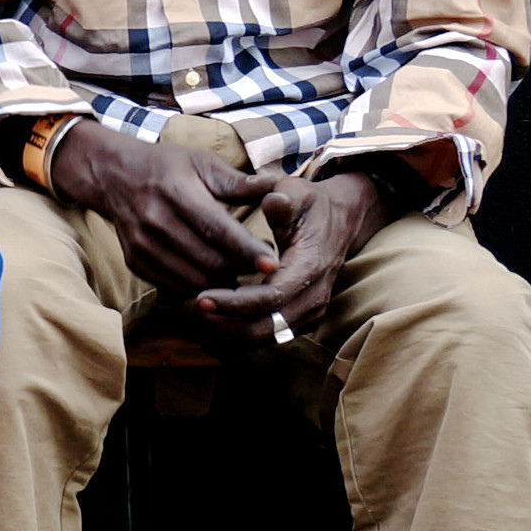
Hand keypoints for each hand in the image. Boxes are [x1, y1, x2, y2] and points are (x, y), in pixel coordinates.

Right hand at [48, 122, 278, 292]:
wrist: (114, 176)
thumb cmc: (168, 167)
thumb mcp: (202, 163)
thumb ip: (239, 182)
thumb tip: (279, 188)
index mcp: (175, 192)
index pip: (217, 229)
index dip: (247, 250)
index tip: (274, 263)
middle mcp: (154, 222)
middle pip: (208, 261)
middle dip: (241, 269)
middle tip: (263, 267)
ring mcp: (142, 246)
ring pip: (194, 280)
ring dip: (223, 282)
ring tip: (241, 272)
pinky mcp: (135, 262)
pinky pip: (175, 287)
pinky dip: (200, 287)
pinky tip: (213, 276)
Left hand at [194, 171, 384, 339]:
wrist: (339, 221)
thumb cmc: (310, 205)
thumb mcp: (298, 193)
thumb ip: (284, 199)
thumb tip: (273, 201)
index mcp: (311, 268)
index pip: (270, 297)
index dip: (234, 302)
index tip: (201, 297)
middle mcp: (314, 297)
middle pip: (266, 327)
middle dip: (226, 323)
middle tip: (191, 308)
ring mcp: (310, 312)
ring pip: (265, 337)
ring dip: (229, 331)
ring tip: (196, 314)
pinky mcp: (301, 319)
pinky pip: (268, 335)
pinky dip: (239, 331)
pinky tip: (213, 317)